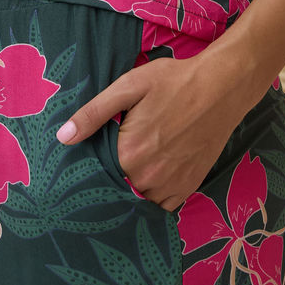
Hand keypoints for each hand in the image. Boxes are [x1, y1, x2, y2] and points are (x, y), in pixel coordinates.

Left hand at [56, 47, 256, 211]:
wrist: (221, 87)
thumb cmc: (173, 81)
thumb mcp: (129, 86)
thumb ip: (94, 113)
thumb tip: (62, 137)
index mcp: (129, 152)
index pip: (97, 172)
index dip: (92, 163)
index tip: (91, 155)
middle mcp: (149, 176)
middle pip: (118, 186)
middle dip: (112, 173)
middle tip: (117, 152)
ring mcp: (171, 185)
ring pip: (139, 196)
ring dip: (133, 185)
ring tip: (135, 161)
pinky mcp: (189, 186)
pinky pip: (163, 203)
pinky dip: (155, 193)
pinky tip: (154, 172)